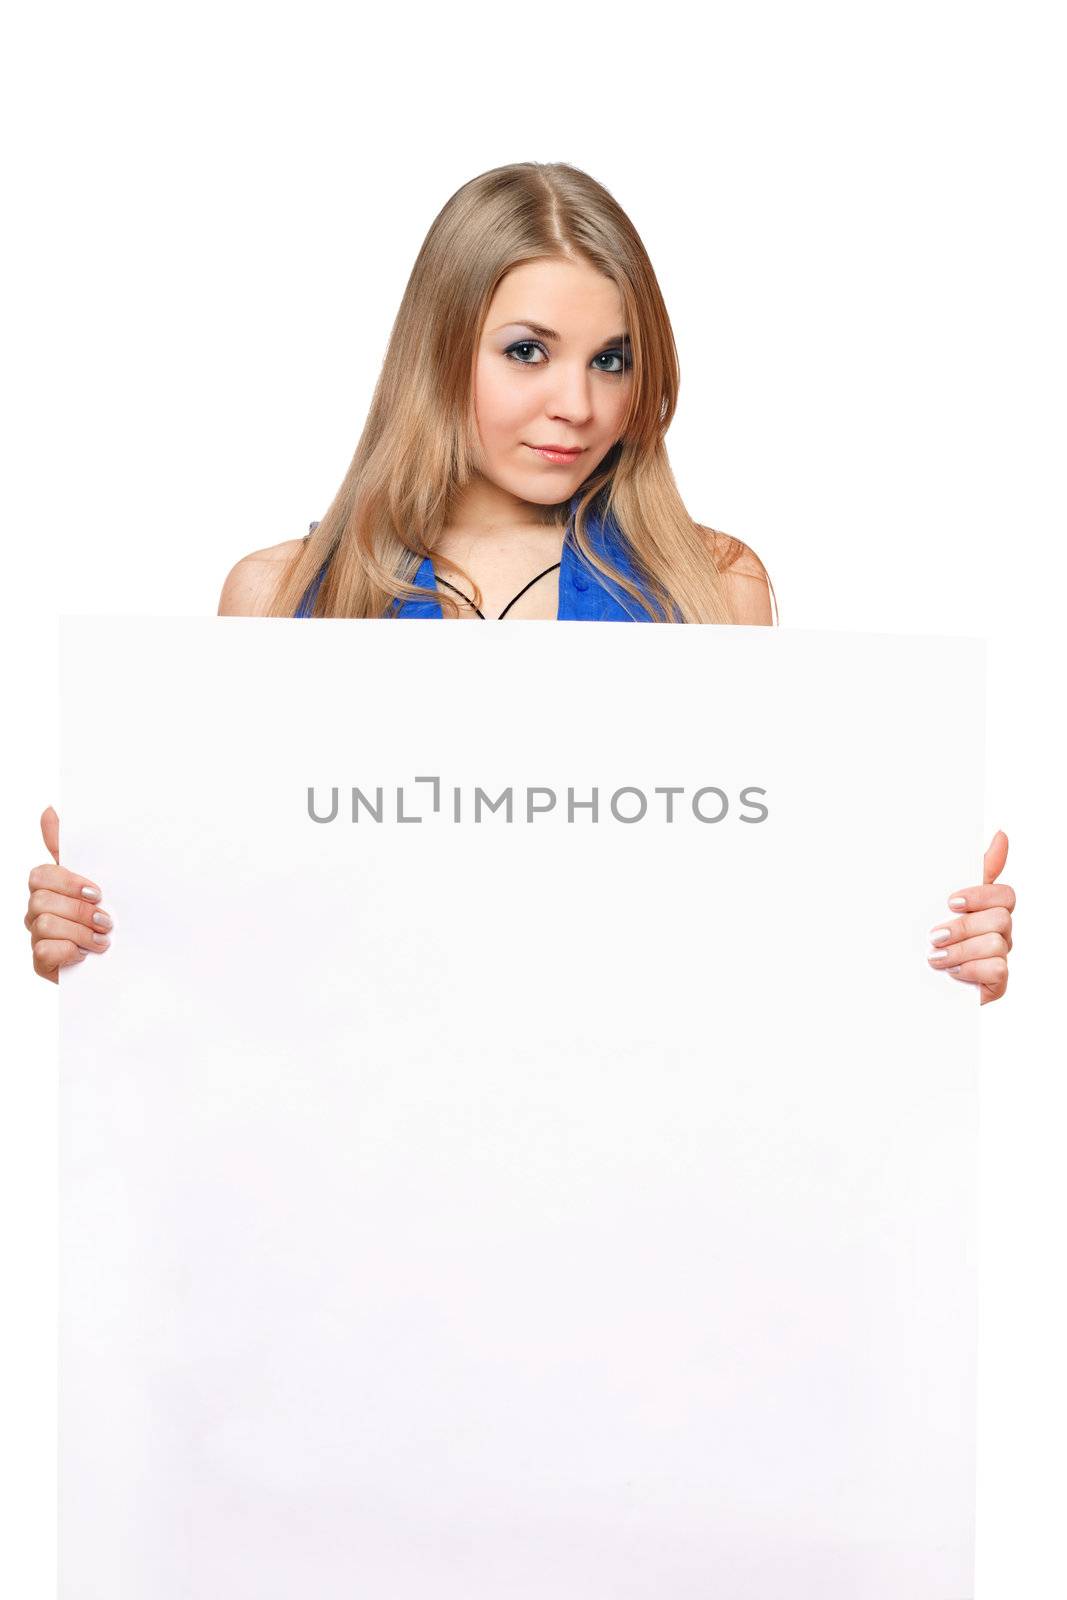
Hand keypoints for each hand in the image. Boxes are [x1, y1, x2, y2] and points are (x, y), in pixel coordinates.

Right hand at [25, 807, 112, 983]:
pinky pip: (42, 951)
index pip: (41, 874)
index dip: (68, 882)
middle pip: (40, 900)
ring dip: (80, 932)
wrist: (128, 959)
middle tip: (105, 920)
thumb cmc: (109, 915)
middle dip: (79, 910)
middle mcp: (39, 911)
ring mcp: (38, 936)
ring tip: (102, 940)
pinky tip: (85, 954)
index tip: (98, 892)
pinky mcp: (42, 962)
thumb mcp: (100, 878)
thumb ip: (72, 848)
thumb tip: (49, 810)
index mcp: (52, 888)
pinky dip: (69, 951)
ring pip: (44, 924)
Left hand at [927, 830, 1012, 1004]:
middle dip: (962, 927)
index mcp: (988, 909)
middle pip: (1000, 918)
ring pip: (997, 943)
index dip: (981, 896)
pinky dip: (971, 970)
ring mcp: (1000, 956)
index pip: (1005, 894)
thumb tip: (1000, 835)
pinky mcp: (998, 982)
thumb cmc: (927, 933)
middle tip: (934, 936)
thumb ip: (971, 870)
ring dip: (960, 950)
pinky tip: (952, 972)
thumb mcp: (939, 898)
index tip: (950, 902)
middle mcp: (999, 931)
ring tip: (935, 958)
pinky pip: (999, 969)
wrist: (909, 978)